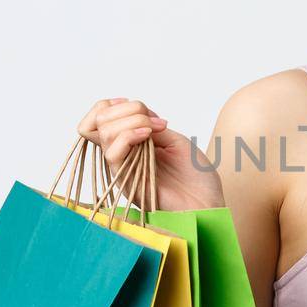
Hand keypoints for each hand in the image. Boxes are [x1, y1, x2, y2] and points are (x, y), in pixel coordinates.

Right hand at [76, 97, 224, 211]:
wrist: (207, 201)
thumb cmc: (195, 175)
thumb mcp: (175, 139)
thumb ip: (150, 126)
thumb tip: (133, 114)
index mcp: (131, 143)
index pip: (102, 117)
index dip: (114, 105)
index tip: (142, 108)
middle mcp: (122, 154)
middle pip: (99, 121)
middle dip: (128, 110)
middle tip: (154, 120)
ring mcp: (122, 168)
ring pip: (104, 134)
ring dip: (132, 122)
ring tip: (154, 129)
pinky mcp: (126, 182)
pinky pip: (113, 155)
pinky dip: (129, 137)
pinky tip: (148, 137)